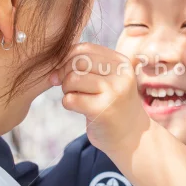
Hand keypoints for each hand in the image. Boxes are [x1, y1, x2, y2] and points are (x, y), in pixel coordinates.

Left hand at [56, 42, 150, 157]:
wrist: (132, 136)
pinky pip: (71, 99)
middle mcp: (120, 75)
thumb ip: (87, 67)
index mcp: (121, 63)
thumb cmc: (113, 105)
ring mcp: (113, 92)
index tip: (64, 71)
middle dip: (64, 73)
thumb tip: (54, 65)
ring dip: (66, 89)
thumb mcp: (108, 80)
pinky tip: (77, 108)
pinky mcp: (103, 110)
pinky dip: (67, 103)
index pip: (85, 48)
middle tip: (66, 86)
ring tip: (73, 96)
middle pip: (78, 62)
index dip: (68, 58)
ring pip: (73, 79)